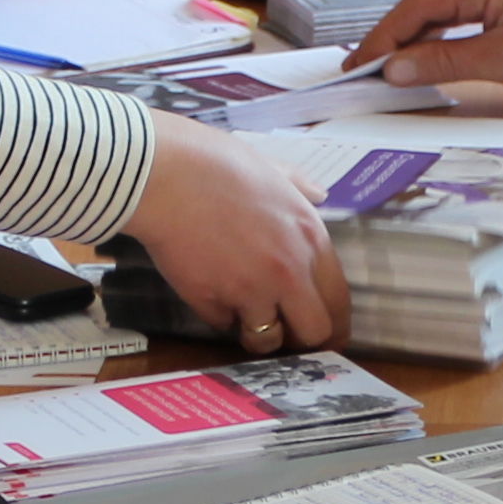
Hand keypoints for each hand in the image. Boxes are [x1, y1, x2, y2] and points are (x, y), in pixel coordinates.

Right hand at [128, 115, 348, 350]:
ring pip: (266, 340)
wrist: (164, 175)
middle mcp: (289, 272)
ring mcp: (251, 292)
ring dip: (257, 333)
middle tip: (286, 333)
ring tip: (243, 316)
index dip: (334, 324)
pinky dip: (218, 314)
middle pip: (314, 333)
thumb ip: (300, 186)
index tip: (325, 334)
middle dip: (302, 340)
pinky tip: (208, 288)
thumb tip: (319, 193)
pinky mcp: (212, 303)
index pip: (338, 300)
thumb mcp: (271, 169)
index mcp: (310, 238)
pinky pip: (222, 324)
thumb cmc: (215, 163)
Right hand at [343, 0, 502, 97]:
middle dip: (396, 37)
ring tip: (393, 67)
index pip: (418, 5)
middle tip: (367, 68)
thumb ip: (444, 63)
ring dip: (420, 39)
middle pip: (429, 5)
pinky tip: (435, 57)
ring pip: (448, 11)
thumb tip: (397, 67)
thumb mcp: (501, 61)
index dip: (384, 36)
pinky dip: (447, 38)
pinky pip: (469, 16)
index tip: (360, 62)